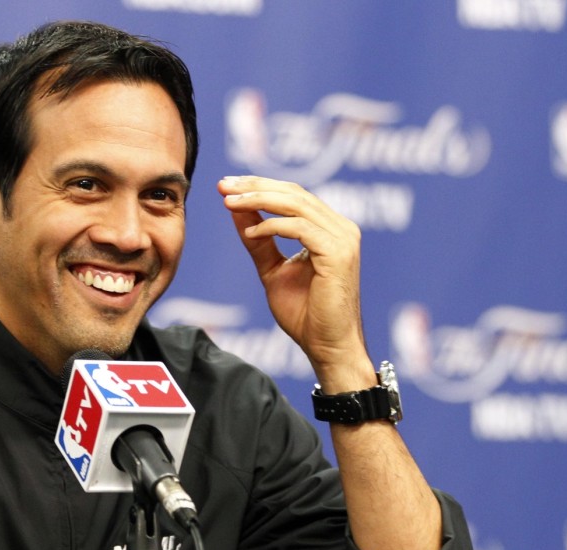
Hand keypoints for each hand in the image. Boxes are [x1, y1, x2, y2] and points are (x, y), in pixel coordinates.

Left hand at [218, 176, 372, 390]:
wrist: (327, 347)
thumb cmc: (306, 314)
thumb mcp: (272, 270)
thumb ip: (258, 241)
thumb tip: (236, 210)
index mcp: (330, 229)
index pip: (293, 194)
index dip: (259, 185)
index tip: (226, 185)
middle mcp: (341, 228)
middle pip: (294, 192)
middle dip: (254, 186)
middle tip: (223, 185)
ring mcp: (343, 239)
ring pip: (296, 204)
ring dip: (259, 200)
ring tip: (230, 203)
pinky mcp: (338, 253)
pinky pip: (300, 228)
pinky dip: (272, 226)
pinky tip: (251, 232)